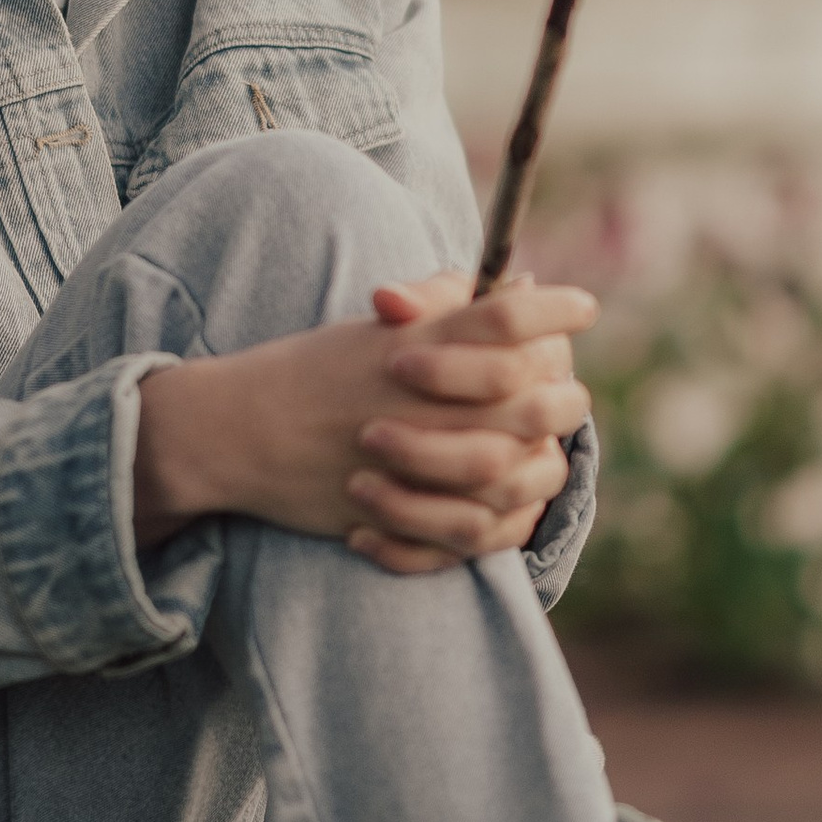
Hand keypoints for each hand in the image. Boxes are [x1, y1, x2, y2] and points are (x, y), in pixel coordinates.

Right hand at [132, 269, 595, 573]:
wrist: (236, 431)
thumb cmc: (312, 370)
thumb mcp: (376, 325)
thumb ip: (448, 302)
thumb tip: (521, 287)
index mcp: (416, 344)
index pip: (510, 319)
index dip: (559, 307)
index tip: (585, 306)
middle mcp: (422, 402)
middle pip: (534, 400)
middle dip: (564, 396)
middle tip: (568, 391)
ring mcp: (414, 463)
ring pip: (517, 472)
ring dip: (540, 464)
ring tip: (538, 453)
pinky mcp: (401, 515)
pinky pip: (478, 533)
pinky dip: (501, 524)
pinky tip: (504, 505)